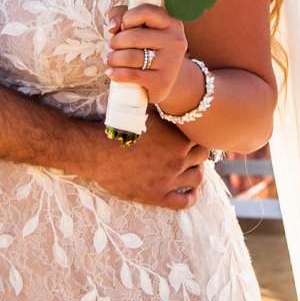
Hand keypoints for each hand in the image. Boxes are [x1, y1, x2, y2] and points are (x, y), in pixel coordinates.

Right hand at [80, 115, 209, 210]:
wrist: (97, 152)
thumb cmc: (117, 129)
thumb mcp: (143, 113)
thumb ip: (160, 111)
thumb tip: (167, 98)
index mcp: (177, 139)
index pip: (199, 137)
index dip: (196, 136)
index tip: (190, 137)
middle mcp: (178, 159)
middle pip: (202, 156)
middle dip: (198, 153)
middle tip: (191, 152)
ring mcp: (169, 179)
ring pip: (197, 177)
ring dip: (197, 172)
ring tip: (192, 169)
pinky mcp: (157, 196)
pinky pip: (184, 201)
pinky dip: (192, 197)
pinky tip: (192, 193)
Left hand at [105, 2, 194, 113]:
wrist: (167, 77)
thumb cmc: (147, 46)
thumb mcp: (138, 26)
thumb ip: (121, 15)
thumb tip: (112, 28)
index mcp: (171, 22)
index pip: (145, 11)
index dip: (127, 18)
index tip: (123, 27)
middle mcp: (175, 40)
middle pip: (133, 37)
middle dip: (115, 42)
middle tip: (113, 47)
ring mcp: (171, 62)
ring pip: (130, 57)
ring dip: (112, 58)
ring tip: (111, 59)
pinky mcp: (163, 81)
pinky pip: (131, 75)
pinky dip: (116, 73)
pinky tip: (111, 72)